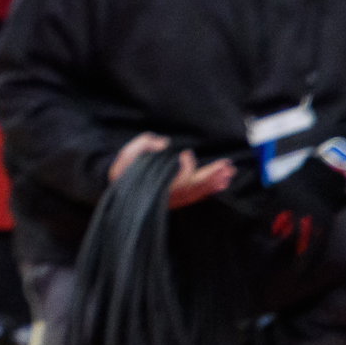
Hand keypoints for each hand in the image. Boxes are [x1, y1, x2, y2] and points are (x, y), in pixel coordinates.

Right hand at [108, 132, 233, 208]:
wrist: (117, 194)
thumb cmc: (123, 172)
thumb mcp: (127, 155)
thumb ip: (144, 145)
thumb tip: (164, 143)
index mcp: (158, 184)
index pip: (181, 178)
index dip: (187, 166)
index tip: (186, 153)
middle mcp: (169, 195)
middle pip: (195, 187)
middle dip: (212, 176)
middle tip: (227, 167)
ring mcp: (173, 200)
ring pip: (197, 193)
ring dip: (214, 183)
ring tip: (228, 174)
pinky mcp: (175, 201)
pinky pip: (195, 197)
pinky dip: (208, 190)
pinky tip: (219, 185)